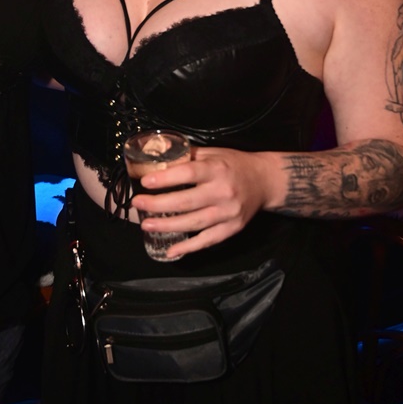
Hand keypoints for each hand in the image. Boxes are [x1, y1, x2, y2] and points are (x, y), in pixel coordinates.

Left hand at [131, 146, 274, 257]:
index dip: (166, 179)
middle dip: (158, 204)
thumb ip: (189, 156)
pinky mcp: (233, 228)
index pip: (188, 174)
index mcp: (217, 169)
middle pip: (186, 201)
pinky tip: (171, 250)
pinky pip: (208, 240)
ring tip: (146, 224)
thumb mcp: (214, 153)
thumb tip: (158, 155)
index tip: (146, 182)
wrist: (265, 181)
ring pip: (194, 223)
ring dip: (167, 226)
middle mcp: (223, 191)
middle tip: (137, 204)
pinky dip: (189, 247)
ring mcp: (229, 213)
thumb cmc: (234, 165)